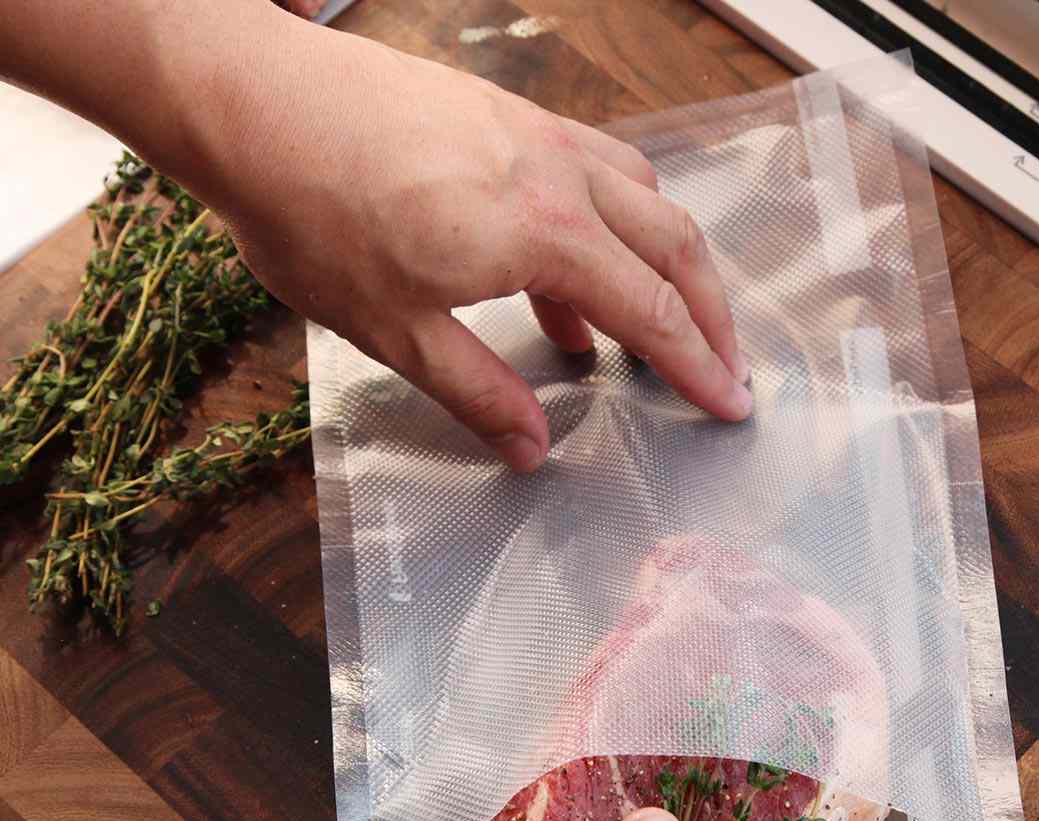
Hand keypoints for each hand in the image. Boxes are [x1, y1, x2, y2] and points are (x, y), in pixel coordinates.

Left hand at [195, 20, 750, 470]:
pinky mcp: (510, 117)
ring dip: (670, 262)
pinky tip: (574, 267)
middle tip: (726, 367)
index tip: (730, 402)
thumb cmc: (310, 210)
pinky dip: (615, 221)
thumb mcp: (392, 327)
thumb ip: (477, 389)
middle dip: (710, 314)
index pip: (650, 312)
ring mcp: (539, 136)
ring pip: (645, 199)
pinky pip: (597, 169)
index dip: (698, 365)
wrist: (253, 101)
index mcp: (542, 233)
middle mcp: (560, 175)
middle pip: (674, 246)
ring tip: (657, 322)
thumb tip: (532, 446)